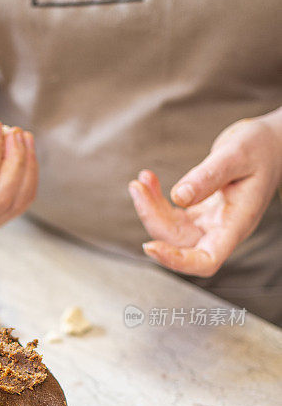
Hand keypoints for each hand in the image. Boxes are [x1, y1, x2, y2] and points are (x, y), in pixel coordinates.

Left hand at [128, 115, 281, 275]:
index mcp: (236, 224)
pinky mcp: (198, 212)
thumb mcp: (236, 155)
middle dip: (153, 219)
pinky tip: (147, 179)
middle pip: (179, 243)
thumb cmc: (260, 147)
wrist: (269, 144)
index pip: (207, 259)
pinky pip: (170, 215)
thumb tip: (178, 196)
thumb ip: (208, 176)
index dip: (178, 261)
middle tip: (137, 187)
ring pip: (170, 230)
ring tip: (140, 181)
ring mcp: (208, 223)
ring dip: (150, 209)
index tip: (151, 246)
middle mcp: (221, 229)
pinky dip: (155, 200)